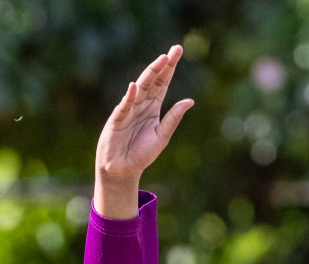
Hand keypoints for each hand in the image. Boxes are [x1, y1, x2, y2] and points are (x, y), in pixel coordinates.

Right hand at [93, 45, 193, 218]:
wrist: (123, 169)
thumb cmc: (141, 153)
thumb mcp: (162, 136)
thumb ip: (173, 118)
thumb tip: (190, 101)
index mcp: (153, 107)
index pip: (163, 83)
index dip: (170, 68)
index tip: (177, 51)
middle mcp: (141, 104)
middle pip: (153, 80)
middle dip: (163, 65)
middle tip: (174, 50)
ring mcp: (129, 110)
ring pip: (141, 88)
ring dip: (150, 74)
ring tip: (161, 61)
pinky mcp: (117, 120)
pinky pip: (124, 106)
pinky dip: (129, 97)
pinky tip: (136, 87)